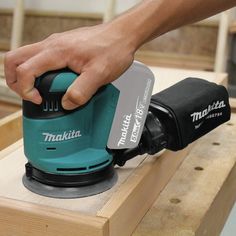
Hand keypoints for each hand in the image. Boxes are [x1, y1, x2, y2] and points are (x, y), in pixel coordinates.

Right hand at [4, 23, 135, 108]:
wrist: (123, 35)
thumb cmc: (113, 49)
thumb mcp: (99, 75)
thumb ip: (80, 92)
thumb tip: (66, 103)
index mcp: (57, 51)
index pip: (25, 69)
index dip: (25, 89)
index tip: (39, 100)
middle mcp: (52, 44)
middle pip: (15, 59)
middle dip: (15, 80)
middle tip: (28, 95)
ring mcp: (56, 44)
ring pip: (26, 57)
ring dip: (26, 75)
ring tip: (39, 90)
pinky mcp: (62, 47)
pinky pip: (41, 58)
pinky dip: (39, 71)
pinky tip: (54, 81)